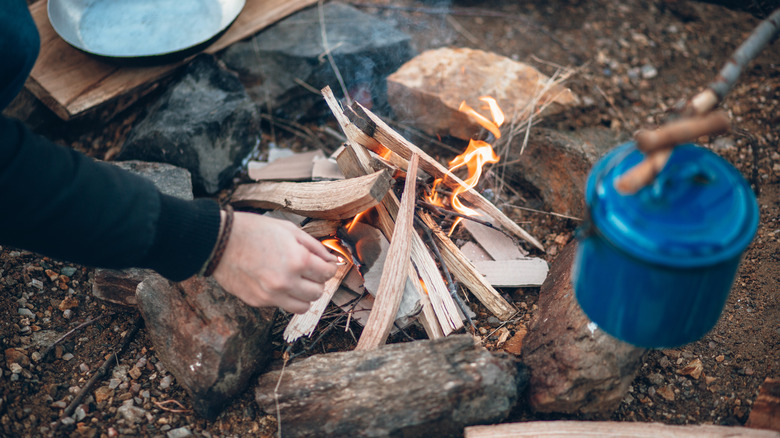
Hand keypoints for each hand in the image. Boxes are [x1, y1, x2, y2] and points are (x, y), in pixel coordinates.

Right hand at [212, 211, 338, 313]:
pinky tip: (276, 282)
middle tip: (309, 271)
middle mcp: (287, 282)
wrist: (219, 242)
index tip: (325, 264)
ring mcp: (272, 295)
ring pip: (303, 307)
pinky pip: (282, 305)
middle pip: (318, 292)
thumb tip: (332, 260)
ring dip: (304, 294)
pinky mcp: (259, 302)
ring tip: (296, 281)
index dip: (329, 267)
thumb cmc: (254, 231)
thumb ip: (314, 246)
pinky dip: (284, 297)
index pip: (327, 274)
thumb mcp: (289, 230)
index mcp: (297, 260)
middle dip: (317, 281)